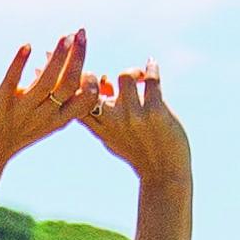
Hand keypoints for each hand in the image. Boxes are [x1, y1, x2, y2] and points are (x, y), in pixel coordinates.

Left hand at [0, 31, 93, 168]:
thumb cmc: (16, 131)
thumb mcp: (43, 118)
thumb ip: (55, 96)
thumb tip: (65, 65)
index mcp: (57, 119)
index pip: (85, 100)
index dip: (91, 79)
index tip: (88, 59)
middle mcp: (44, 115)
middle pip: (69, 84)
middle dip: (78, 57)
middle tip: (81, 33)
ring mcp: (22, 109)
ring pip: (45, 82)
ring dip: (57, 57)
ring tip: (64, 37)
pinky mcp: (0, 103)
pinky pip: (12, 81)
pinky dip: (19, 63)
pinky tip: (27, 45)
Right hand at [75, 64, 186, 179]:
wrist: (165, 174)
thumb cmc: (139, 153)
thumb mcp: (112, 138)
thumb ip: (103, 114)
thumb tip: (104, 80)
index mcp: (100, 126)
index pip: (77, 99)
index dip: (74, 81)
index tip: (79, 71)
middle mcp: (113, 120)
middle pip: (93, 85)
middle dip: (94, 74)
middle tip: (106, 76)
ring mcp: (134, 116)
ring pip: (125, 76)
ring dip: (133, 72)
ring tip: (139, 77)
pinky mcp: (155, 112)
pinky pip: (152, 80)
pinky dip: (152, 69)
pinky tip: (151, 65)